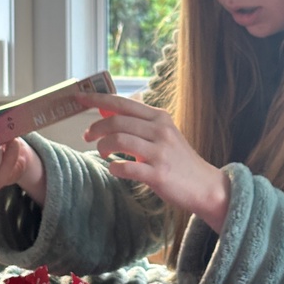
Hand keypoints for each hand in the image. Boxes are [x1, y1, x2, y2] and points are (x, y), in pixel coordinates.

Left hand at [78, 92, 229, 232]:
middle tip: (88, 136)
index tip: (79, 97)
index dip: (98, 99)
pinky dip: (114, 168)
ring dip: (103, 146)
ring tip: (102, 153)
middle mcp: (160, 131)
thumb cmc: (178, 160)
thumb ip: (137, 123)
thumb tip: (106, 110)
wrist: (205, 185)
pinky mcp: (159, 174)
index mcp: (160, 118)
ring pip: (119, 140)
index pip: (123, 103)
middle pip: (117, 121)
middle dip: (96, 128)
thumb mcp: (162, 134)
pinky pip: (126, 167)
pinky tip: (114, 169)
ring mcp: (160, 152)